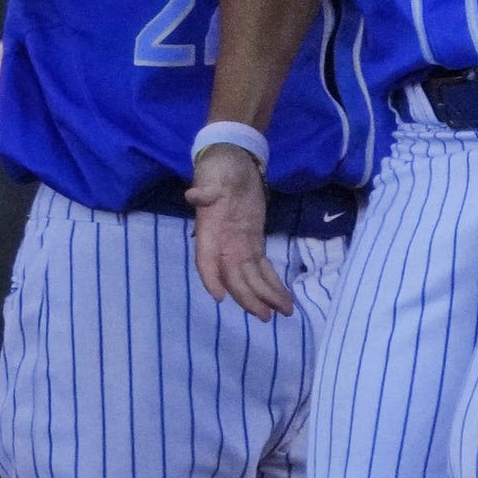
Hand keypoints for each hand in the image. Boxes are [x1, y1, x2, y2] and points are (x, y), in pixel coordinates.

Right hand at [189, 143, 291, 319]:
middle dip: (248, 297)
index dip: (211, 279)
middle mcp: (222, 245)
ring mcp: (239, 247)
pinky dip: (272, 284)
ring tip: (283, 312)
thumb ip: (206, 189)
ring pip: (250, 279)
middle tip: (265, 315)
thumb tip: (193, 195)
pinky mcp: (254, 245)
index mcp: (209, 231)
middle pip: (233, 277)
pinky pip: (262, 270)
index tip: (219, 298)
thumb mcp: (213, 175)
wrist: (233, 163)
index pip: (206, 260)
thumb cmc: (220, 169)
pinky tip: (284, 299)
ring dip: (265, 296)